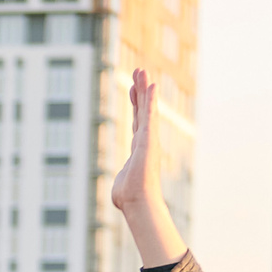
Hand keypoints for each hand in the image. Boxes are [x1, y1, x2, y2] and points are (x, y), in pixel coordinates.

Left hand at [110, 69, 159, 215]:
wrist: (138, 200)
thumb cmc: (129, 198)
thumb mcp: (121, 185)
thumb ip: (121, 181)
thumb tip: (120, 192)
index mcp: (138, 148)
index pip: (137, 121)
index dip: (136, 105)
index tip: (133, 89)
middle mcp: (145, 140)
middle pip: (142, 109)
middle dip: (139, 90)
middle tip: (138, 72)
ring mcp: (148, 138)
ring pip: (146, 107)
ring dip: (143, 88)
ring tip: (141, 71)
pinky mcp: (149, 138)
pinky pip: (150, 114)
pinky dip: (151, 99)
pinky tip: (151, 85)